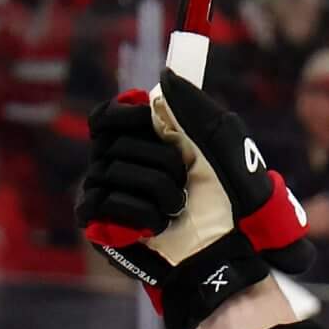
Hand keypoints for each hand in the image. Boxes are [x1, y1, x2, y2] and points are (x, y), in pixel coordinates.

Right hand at [79, 69, 315, 328]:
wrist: (226, 251)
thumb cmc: (230, 201)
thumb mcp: (221, 143)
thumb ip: (194, 106)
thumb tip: (163, 78)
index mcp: (143, 143)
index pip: (106, 116)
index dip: (127, 115)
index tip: (154, 122)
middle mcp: (118, 166)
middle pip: (110, 140)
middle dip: (158, 159)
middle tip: (183, 180)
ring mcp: (106, 196)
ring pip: (109, 170)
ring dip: (156, 190)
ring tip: (177, 209)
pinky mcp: (99, 227)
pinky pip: (101, 202)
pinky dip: (139, 213)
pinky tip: (157, 227)